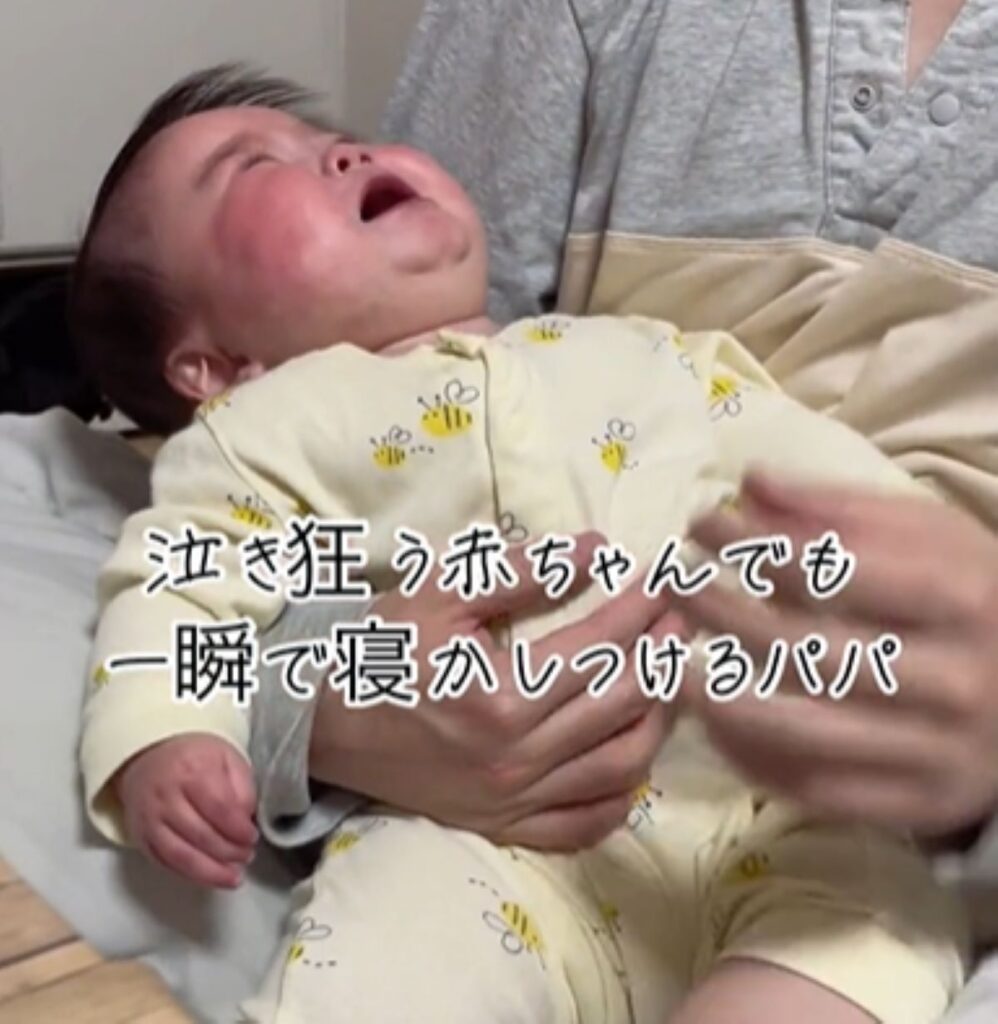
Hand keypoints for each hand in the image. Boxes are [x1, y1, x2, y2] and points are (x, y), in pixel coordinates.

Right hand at [115, 734, 257, 887]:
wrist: (149, 755)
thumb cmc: (195, 757)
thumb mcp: (227, 758)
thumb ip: (242, 787)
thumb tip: (247, 820)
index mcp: (192, 770)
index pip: (220, 808)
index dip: (239, 829)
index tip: (252, 837)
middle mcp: (166, 795)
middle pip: (201, 835)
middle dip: (229, 852)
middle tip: (247, 856)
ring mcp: (149, 819)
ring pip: (180, 855)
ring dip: (210, 872)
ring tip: (233, 876)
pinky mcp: (140, 836)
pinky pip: (164, 863)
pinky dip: (188, 874)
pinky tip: (208, 877)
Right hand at [309, 531, 683, 849]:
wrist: (322, 721)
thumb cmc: (380, 649)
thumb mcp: (439, 592)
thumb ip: (519, 571)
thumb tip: (593, 551)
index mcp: (502, 696)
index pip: (599, 645)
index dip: (640, 608)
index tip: (663, 580)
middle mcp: (517, 758)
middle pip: (622, 704)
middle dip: (663, 656)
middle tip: (680, 620)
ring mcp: (513, 800)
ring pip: (619, 767)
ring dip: (658, 719)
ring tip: (669, 679)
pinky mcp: (503, 826)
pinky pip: (583, 825)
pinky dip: (620, 797)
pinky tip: (634, 761)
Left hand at [680, 470, 997, 836]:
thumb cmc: (970, 598)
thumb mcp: (929, 536)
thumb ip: (840, 510)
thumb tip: (748, 484)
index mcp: (963, 600)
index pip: (841, 573)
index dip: (759, 547)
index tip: (699, 523)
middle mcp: (956, 683)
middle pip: (811, 654)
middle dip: (726, 616)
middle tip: (674, 587)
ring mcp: (938, 755)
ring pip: (805, 733)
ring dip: (722, 699)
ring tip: (669, 664)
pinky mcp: (917, 806)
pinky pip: (816, 790)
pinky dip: (752, 758)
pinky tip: (711, 722)